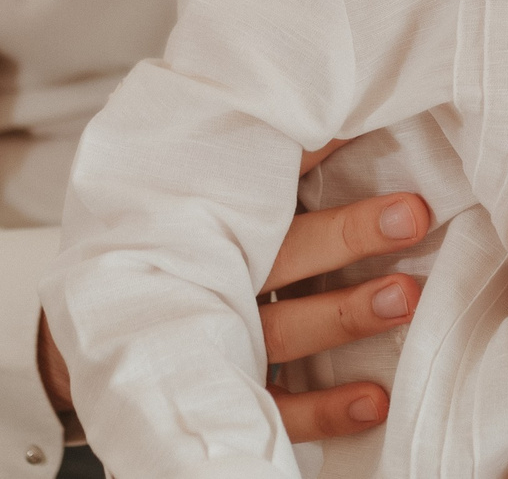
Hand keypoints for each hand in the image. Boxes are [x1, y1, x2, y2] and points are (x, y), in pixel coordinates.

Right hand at [38, 142, 433, 443]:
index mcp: (209, 218)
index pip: (262, 178)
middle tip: (409, 214)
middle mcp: (213, 276)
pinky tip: (375, 399)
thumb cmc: (180, 241)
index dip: (316, 152)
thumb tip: (338, 98)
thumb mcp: (208, 189)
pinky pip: (276, 408)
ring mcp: (219, 338)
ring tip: (404, 297)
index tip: (365, 129)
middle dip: (345, 235)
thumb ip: (274, 152)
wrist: (97, 327)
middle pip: (281, 253)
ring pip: (283, 330)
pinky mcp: (227, 392)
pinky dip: (324, 409)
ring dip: (343, 315)